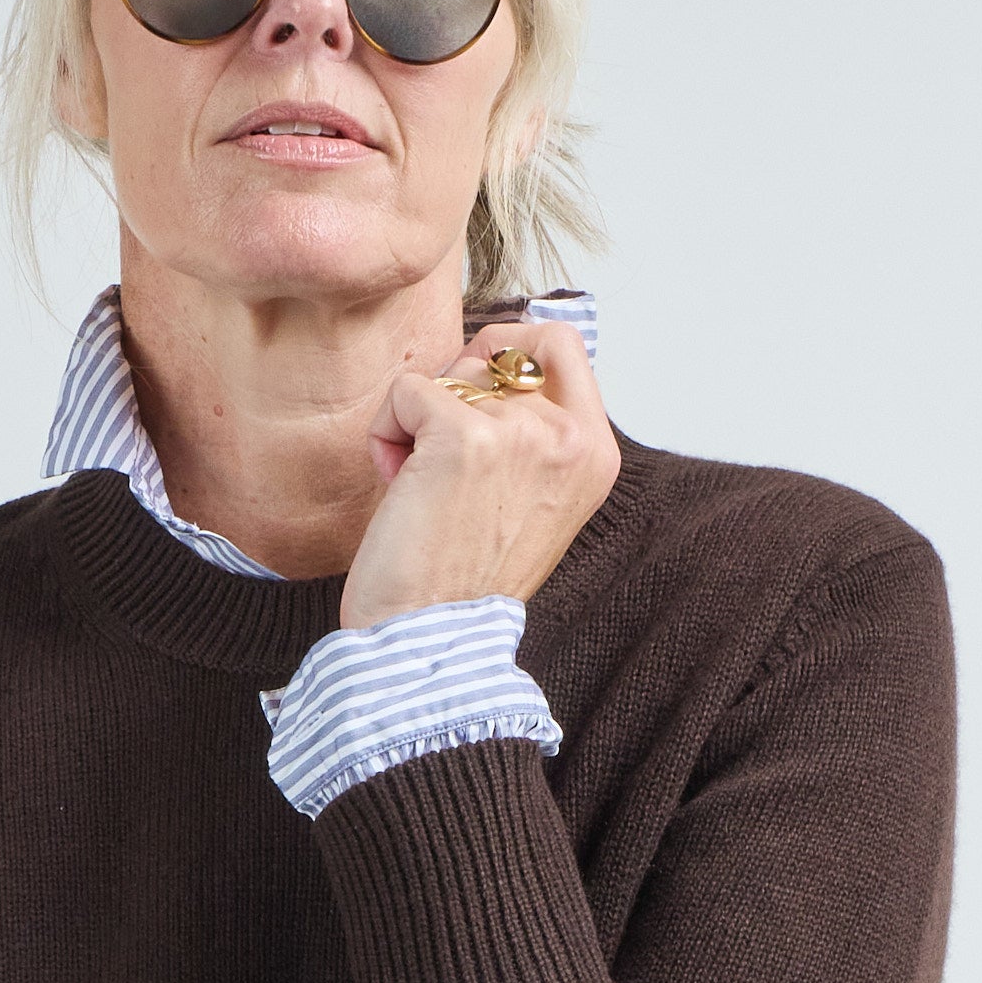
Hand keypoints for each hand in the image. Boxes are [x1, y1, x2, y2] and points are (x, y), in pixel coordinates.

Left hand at [337, 316, 620, 631]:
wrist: (431, 638)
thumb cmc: (466, 579)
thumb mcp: (533, 500)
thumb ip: (533, 433)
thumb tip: (494, 357)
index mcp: (596, 453)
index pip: (561, 344)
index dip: (506, 350)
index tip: (474, 389)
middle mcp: (569, 438)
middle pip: (494, 357)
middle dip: (453, 398)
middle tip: (443, 469)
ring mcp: (521, 432)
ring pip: (448, 374)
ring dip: (417, 423)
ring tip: (423, 487)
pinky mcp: (463, 434)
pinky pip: (405, 391)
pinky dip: (386, 433)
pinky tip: (398, 485)